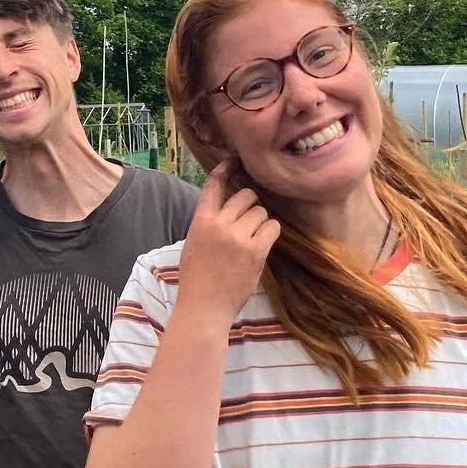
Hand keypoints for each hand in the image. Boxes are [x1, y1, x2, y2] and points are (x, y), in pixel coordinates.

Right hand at [176, 161, 279, 324]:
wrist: (204, 307)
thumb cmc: (197, 279)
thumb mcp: (194, 244)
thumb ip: (209, 224)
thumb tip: (228, 210)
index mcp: (200, 221)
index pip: (213, 186)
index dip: (224, 169)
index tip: (233, 160)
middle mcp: (219, 224)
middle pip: (245, 196)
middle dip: (251, 206)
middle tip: (249, 223)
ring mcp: (237, 237)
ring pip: (261, 212)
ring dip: (261, 222)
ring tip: (254, 239)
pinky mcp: (255, 251)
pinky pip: (272, 228)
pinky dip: (271, 234)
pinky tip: (263, 244)